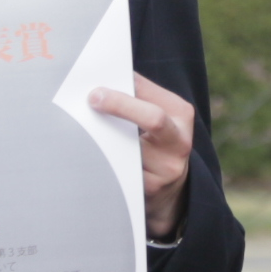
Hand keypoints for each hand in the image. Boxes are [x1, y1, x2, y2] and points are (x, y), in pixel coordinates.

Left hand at [90, 74, 197, 239]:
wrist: (170, 189)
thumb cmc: (155, 142)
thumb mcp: (158, 115)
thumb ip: (136, 97)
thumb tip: (102, 82)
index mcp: (181, 114)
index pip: (150, 92)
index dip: (123, 86)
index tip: (96, 86)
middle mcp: (180, 141)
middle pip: (154, 118)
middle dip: (121, 106)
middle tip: (92, 99)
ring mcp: (168, 167)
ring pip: (130, 148)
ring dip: (106, 138)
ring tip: (89, 133)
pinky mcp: (152, 188)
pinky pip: (122, 170)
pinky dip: (105, 160)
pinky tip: (95, 157)